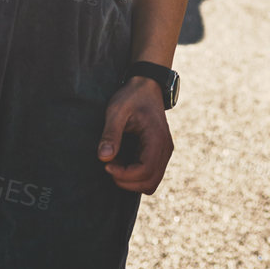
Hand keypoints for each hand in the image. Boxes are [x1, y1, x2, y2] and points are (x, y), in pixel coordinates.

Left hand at [98, 75, 173, 193]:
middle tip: (109, 166)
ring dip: (131, 181)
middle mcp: (166, 148)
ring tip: (116, 163)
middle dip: (127, 182)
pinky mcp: (160, 153)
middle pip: (150, 183)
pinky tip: (123, 160)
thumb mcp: (116, 110)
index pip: (145, 171)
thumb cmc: (131, 96)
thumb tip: (103, 158)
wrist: (146, 85)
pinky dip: (135, 176)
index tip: (106, 165)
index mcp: (157, 138)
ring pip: (151, 182)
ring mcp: (165, 152)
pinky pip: (150, 175)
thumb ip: (110, 134)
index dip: (124, 175)